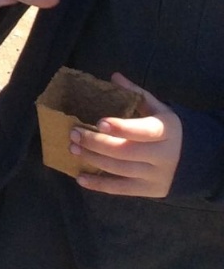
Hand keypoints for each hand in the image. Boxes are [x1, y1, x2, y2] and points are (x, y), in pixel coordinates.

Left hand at [72, 74, 182, 197]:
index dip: (122, 128)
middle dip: (96, 142)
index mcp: (165, 131)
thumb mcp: (158, 108)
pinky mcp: (149, 191)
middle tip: (74, 133)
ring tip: (73, 148)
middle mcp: (163, 156)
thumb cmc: (166, 129)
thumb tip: (114, 76)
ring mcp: (156, 176)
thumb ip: (136, 93)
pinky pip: (121, 190)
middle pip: (125, 151)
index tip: (99, 122)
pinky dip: (99, 185)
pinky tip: (80, 178)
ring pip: (119, 170)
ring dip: (92, 159)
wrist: (194, 160)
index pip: (144, 130)